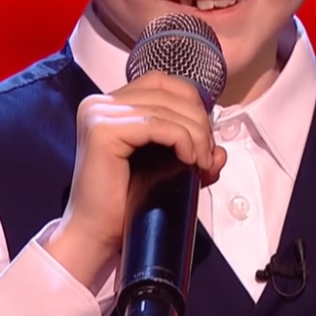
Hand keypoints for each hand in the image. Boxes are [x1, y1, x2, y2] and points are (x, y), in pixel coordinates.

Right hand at [45, 71, 226, 288]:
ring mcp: (98, 114)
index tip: (204, 134)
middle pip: (166, 92)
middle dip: (198, 121)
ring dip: (195, 134)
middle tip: (207, 153)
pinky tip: (189, 159)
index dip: (190, 100)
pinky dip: (182, 139)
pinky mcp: (102, 130)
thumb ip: (192, 152)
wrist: (96, 234)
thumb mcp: (166, 169)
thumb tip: (219, 151)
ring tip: (201, 162)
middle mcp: (99, 102)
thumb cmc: (125, 204)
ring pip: (166, 109)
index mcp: (109, 104)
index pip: (160, 81)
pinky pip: (157, 125)